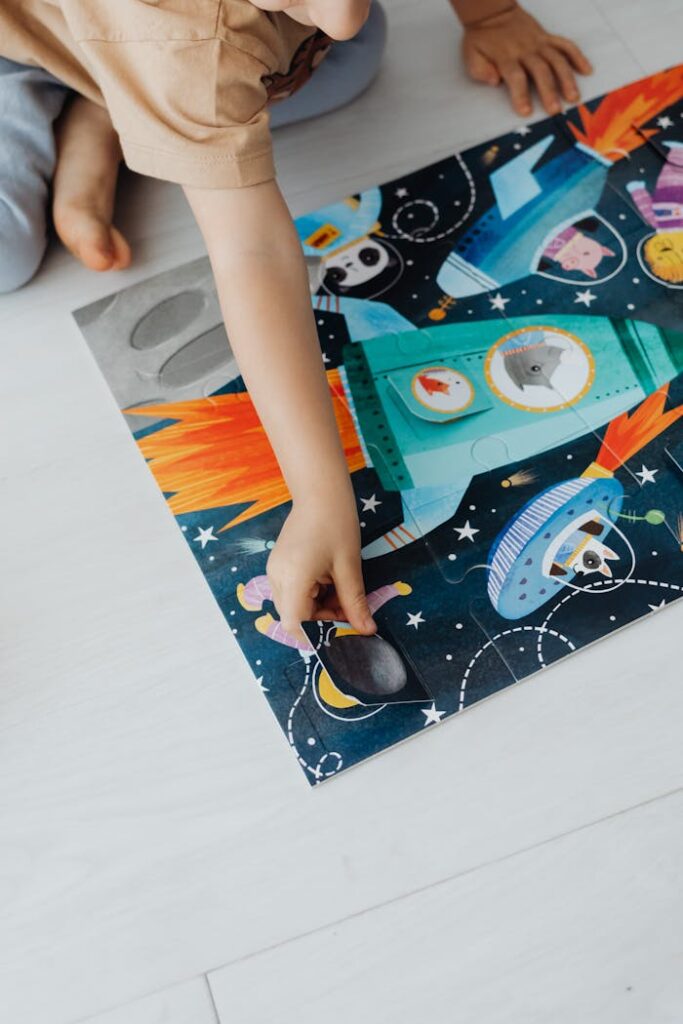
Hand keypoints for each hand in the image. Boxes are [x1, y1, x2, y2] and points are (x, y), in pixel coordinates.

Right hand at [267, 496, 376, 638]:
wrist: (320, 492)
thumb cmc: (336, 524)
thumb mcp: (349, 567)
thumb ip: (354, 602)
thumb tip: (366, 630)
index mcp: (292, 578)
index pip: (295, 625)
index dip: (317, 636)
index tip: (341, 634)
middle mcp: (276, 578)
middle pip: (295, 617)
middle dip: (323, 621)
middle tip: (349, 611)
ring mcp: (275, 571)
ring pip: (294, 606)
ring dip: (319, 608)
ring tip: (342, 591)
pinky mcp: (279, 566)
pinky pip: (293, 592)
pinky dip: (312, 595)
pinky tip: (330, 581)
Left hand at [461, 4, 591, 115]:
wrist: (492, 12)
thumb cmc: (481, 39)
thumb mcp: (471, 56)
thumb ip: (481, 70)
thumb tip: (495, 81)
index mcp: (506, 57)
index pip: (515, 77)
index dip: (521, 95)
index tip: (526, 112)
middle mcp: (525, 50)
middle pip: (540, 71)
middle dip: (549, 91)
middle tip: (555, 110)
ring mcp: (539, 43)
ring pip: (557, 60)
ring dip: (567, 79)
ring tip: (574, 97)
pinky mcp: (547, 37)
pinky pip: (565, 45)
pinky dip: (577, 57)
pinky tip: (587, 70)